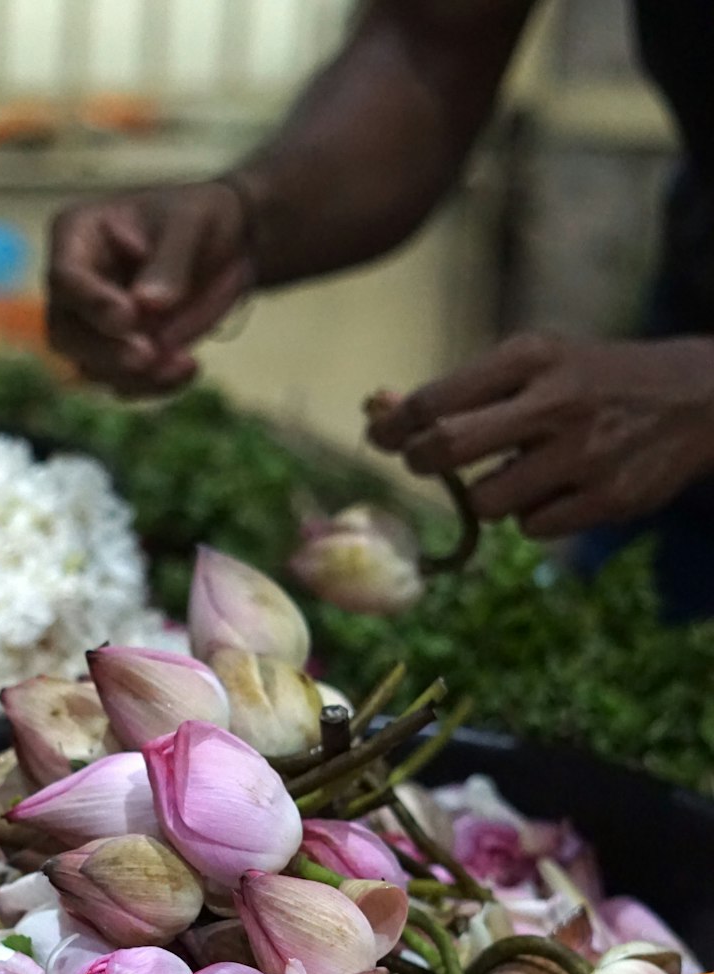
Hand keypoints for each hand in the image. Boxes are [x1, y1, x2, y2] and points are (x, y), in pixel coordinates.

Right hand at [47, 182, 253, 395]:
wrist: (226, 247)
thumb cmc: (197, 219)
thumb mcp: (191, 223)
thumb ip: (169, 261)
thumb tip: (147, 303)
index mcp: (78, 236)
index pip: (65, 278)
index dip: (92, 302)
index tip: (129, 316)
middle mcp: (76, 285)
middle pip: (64, 331)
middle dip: (105, 350)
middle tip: (148, 354)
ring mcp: (93, 326)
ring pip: (89, 366)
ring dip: (134, 375)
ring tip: (183, 361)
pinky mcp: (118, 355)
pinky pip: (123, 384)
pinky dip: (154, 386)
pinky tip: (188, 368)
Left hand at [367, 333, 713, 536]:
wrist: (695, 399)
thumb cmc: (591, 379)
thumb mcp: (538, 361)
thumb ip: (466, 388)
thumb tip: (378, 411)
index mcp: (533, 357)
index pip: (437, 399)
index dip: (396, 426)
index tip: (381, 436)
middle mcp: (556, 402)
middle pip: (449, 447)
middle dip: (421, 463)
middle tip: (423, 463)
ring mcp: (583, 455)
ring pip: (489, 502)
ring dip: (488, 496)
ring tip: (518, 473)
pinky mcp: (607, 500)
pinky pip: (532, 528)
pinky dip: (533, 516)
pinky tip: (561, 489)